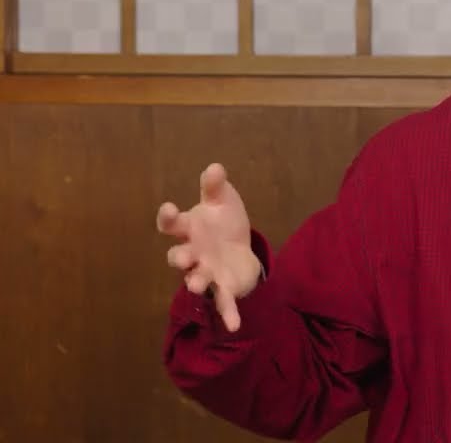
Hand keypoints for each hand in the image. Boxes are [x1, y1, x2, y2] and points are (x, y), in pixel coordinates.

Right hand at [156, 163, 261, 331]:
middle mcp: (192, 252)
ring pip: (195, 279)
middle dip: (178, 257)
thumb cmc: (222, 221)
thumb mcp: (222, 200)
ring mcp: (205, 271)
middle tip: (180, 258)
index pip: (172, 224)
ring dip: (195, 282)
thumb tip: (215, 167)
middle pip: (178, 256)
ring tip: (196, 285)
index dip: (168, 217)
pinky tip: (235, 325)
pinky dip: (227, 313)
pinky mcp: (222, 286)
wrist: (239, 247)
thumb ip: (215, 187)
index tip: (168, 208)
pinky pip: (222, 301)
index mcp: (189, 229)